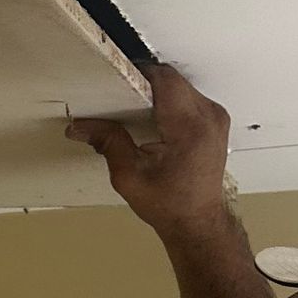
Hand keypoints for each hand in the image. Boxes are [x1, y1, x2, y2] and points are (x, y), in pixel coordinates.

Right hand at [66, 62, 231, 237]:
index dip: (137, 74)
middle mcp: (209, 117)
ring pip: (179, 84)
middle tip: (119, 99)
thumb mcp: (129, 176)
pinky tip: (152, 119)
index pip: (164, 79)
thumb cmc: (170, 205)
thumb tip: (81, 126)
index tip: (115, 82)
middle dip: (143, 84)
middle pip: (171, 79)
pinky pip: (188, 95)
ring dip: (155, 91)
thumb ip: (108, 143)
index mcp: (190, 128)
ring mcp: (216, 117)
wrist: (198, 223)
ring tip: (134, 110)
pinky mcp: (216, 120)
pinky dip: (168, 100)